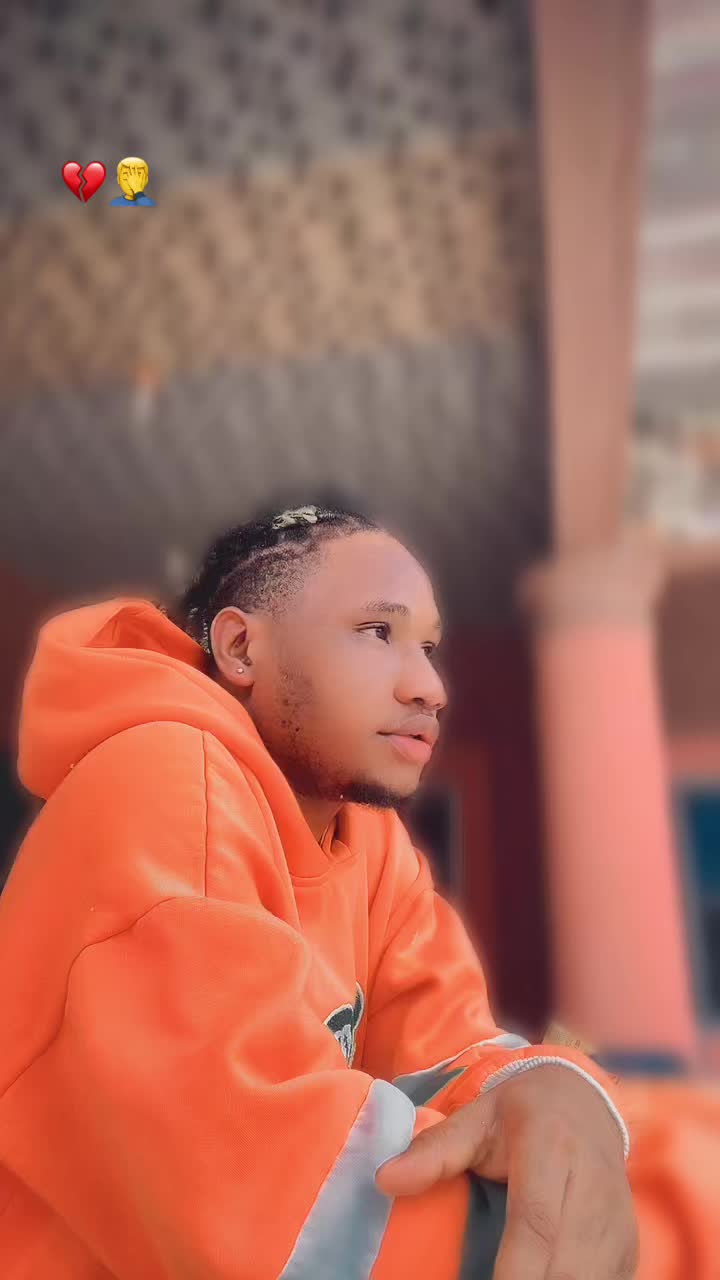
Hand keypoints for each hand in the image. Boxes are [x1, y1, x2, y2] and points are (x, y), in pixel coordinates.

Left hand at [375, 1065, 637, 1278]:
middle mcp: (594, 1187)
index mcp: (551, 1148)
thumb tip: (384, 1180)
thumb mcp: (476, 1117)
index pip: (537, 1222)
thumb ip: (434, 1150)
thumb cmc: (521, 1114)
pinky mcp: (628, 1248)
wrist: (585, 1104)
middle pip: (568, 1266)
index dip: (515, 1270)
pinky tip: (537, 1279)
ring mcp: (617, 1222)